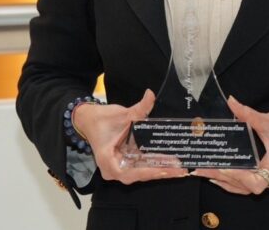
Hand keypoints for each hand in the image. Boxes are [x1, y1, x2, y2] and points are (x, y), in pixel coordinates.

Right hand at [72, 89, 188, 184]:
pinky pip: (140, 167)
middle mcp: (113, 169)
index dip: (147, 172)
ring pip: (141, 172)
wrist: (89, 120)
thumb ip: (139, 107)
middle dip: (159, 172)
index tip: (163, 170)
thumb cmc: (102, 119)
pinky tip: (169, 163)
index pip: (129, 173)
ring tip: (178, 168)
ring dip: (159, 170)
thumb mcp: (122, 114)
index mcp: (107, 161)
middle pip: (138, 175)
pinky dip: (153, 164)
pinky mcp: (124, 163)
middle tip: (179, 170)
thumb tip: (150, 94)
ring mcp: (118, 168)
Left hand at [192, 95, 268, 194]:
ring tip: (207, 174)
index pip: (255, 182)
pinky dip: (236, 182)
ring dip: (228, 183)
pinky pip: (252, 184)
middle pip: (247, 187)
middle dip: (224, 179)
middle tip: (202, 170)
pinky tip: (222, 176)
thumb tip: (231, 102)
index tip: (222, 168)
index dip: (237, 178)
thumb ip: (247, 114)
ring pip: (248, 188)